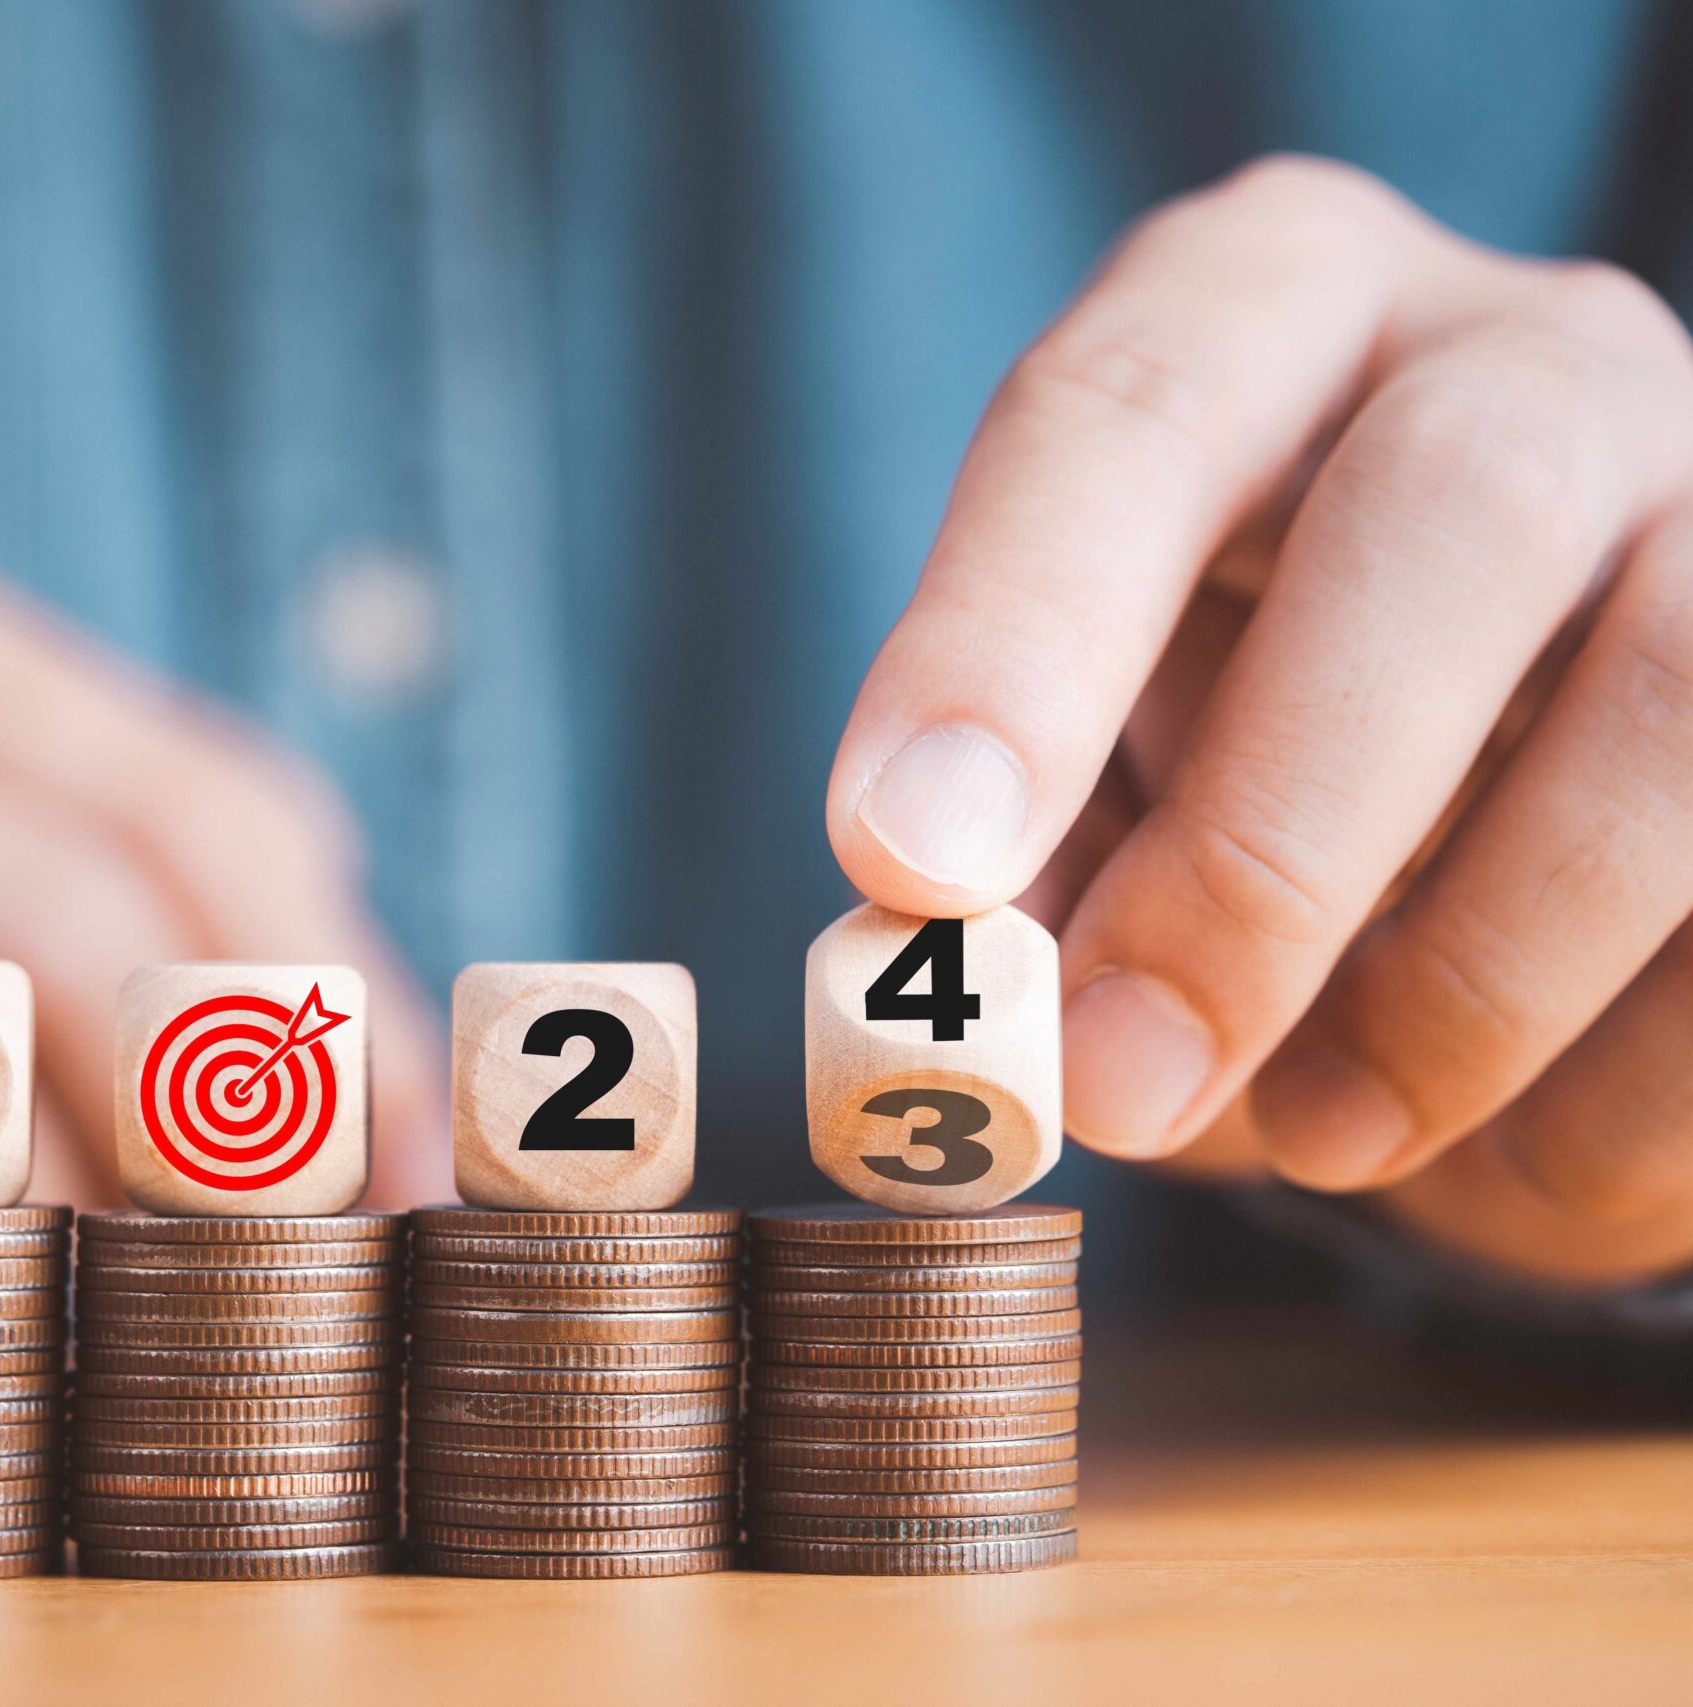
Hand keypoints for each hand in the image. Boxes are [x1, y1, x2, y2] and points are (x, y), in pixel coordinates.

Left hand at [825, 156, 1692, 1287]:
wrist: (1535, 828)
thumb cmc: (1251, 773)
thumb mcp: (1100, 779)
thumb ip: (1025, 864)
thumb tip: (983, 1005)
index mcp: (1273, 314)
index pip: (1129, 408)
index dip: (1010, 637)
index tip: (909, 859)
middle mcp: (1526, 354)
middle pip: (1454, 507)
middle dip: (1265, 839)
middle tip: (1121, 1076)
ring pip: (1674, 704)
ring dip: (1462, 981)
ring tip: (1318, 1132)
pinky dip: (1614, 1091)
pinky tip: (1505, 1151)